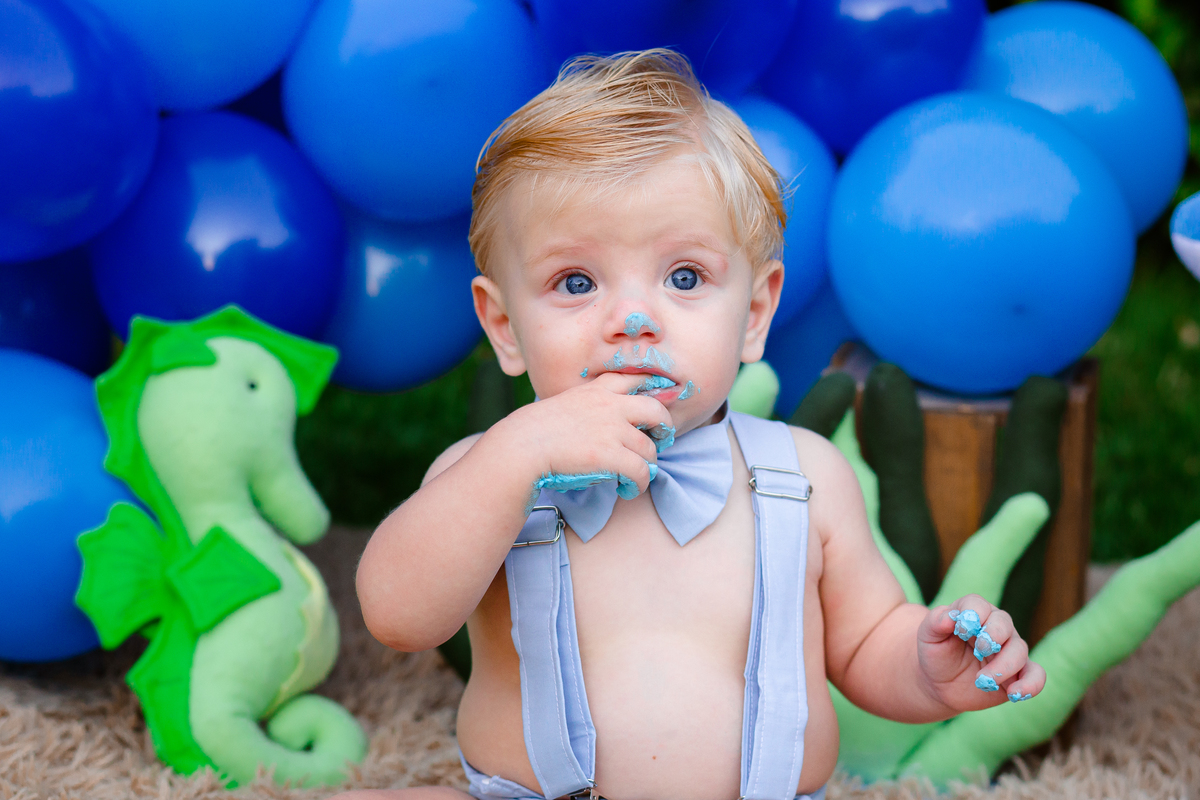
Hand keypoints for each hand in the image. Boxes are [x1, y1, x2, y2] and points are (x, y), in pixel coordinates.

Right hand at [489, 372, 674, 502]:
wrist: (522, 446)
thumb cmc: (536, 429)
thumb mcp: (565, 403)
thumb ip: (588, 406)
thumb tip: (604, 425)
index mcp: (598, 390)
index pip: (635, 379)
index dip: (651, 390)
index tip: (653, 407)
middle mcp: (611, 406)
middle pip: (657, 410)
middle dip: (664, 427)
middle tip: (658, 440)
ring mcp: (612, 430)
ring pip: (649, 449)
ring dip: (647, 466)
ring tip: (635, 476)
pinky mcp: (611, 455)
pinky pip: (641, 472)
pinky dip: (639, 484)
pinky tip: (628, 489)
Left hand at [918, 594, 1046, 709]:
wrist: (941, 683)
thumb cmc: (936, 653)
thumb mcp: (928, 636)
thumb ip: (936, 622)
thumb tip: (949, 616)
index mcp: (973, 612)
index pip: (978, 605)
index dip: (972, 614)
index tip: (961, 630)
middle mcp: (996, 627)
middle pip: (1004, 623)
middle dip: (992, 636)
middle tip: (979, 651)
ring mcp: (1010, 650)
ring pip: (1019, 650)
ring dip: (1003, 666)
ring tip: (982, 680)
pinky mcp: (1019, 674)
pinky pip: (1036, 675)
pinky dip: (1031, 684)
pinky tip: (1014, 693)